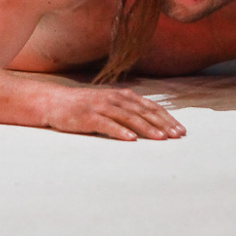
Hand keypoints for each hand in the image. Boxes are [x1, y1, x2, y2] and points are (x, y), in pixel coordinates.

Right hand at [44, 86, 186, 140]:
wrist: (55, 102)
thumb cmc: (86, 106)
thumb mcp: (110, 104)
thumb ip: (128, 110)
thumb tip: (152, 122)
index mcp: (123, 96)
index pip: (150, 107)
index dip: (167, 118)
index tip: (180, 130)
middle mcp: (115, 98)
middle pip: (143, 112)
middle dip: (162, 124)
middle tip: (177, 136)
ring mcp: (101, 106)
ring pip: (128, 118)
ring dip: (146, 128)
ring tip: (160, 138)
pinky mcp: (88, 116)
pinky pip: (107, 124)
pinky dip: (120, 131)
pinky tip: (131, 139)